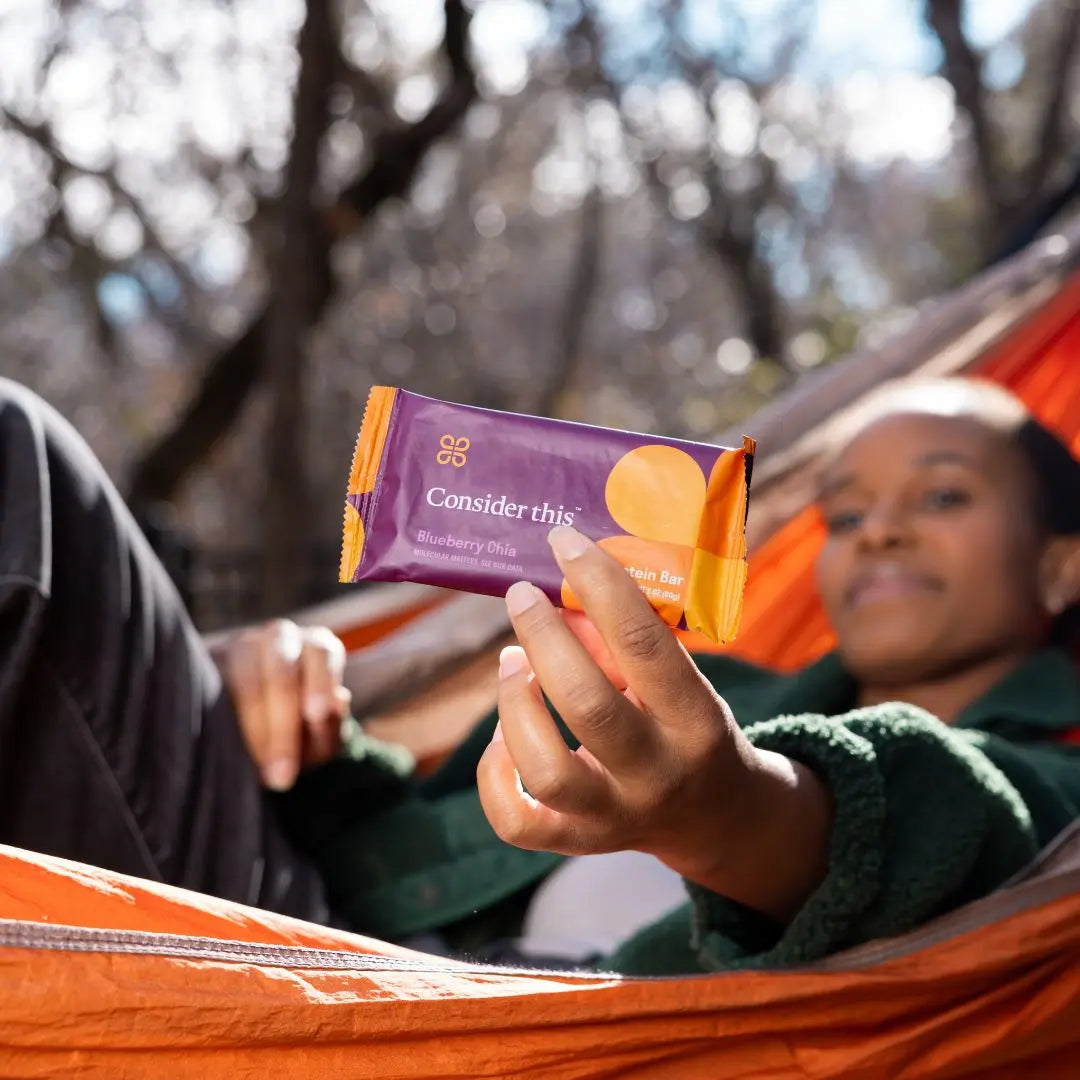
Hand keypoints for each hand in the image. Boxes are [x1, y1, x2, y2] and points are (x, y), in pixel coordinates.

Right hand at [214, 620, 350, 790]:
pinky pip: (209, 687)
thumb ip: (332, 724)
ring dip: (250, 727)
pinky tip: (225, 750)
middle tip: (282, 773)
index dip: (320, 682)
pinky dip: (218, 720)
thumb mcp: (323, 737)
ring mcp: (239, 646)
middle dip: (282, 723)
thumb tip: (338, 700)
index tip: (315, 716)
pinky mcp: (207, 663)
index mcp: (316, 647)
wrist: (259, 735)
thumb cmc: (302, 733)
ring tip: (257, 772)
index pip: (322, 653)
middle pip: (281, 669)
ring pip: (243, 676)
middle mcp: (279, 639)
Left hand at [477, 526, 831, 920]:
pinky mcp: (578, 842)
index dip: (599, 583)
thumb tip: (558, 594)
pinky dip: (494, 772)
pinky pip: (516, 820)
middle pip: (586, 705)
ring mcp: (615, 816)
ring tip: (510, 663)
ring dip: (514, 703)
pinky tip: (501, 735)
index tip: (564, 542)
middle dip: (543, 637)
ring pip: (546, 768)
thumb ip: (625, 645)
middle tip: (521, 595)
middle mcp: (657, 772)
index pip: (644, 643)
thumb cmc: (689, 726)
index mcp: (695, 719)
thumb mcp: (682, 681)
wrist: (715, 817)